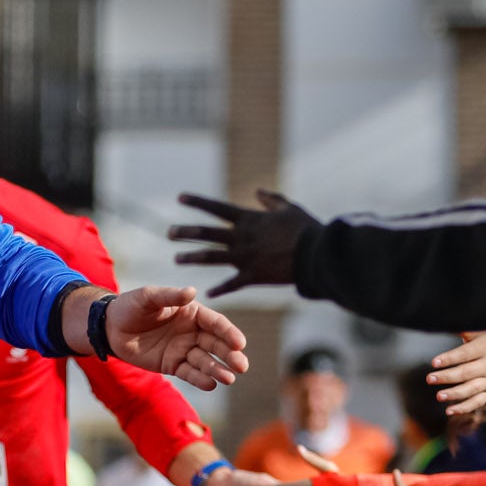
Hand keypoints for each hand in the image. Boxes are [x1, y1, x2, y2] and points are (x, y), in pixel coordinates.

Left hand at [101, 286, 249, 390]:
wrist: (110, 327)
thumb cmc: (131, 306)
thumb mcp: (149, 297)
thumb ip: (170, 296)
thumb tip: (192, 292)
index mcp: (192, 313)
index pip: (216, 323)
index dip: (228, 333)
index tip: (240, 343)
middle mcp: (192, 332)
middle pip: (216, 345)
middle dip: (230, 355)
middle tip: (242, 366)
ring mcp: (183, 350)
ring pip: (205, 361)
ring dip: (217, 370)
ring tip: (229, 378)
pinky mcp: (172, 365)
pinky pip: (189, 373)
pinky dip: (200, 379)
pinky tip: (211, 384)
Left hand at [169, 190, 312, 296]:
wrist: (317, 253)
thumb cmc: (306, 229)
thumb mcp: (289, 208)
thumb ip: (271, 200)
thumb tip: (257, 191)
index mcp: (249, 219)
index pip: (216, 208)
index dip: (197, 202)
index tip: (179, 198)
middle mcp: (242, 237)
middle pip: (207, 233)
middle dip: (186, 232)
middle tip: (168, 232)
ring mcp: (245, 257)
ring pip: (212, 257)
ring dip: (192, 258)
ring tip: (176, 259)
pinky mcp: (253, 276)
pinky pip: (232, 284)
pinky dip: (221, 290)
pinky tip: (208, 294)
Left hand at [430, 332, 485, 422]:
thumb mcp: (481, 335)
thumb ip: (463, 332)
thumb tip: (443, 324)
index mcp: (484, 349)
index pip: (465, 354)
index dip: (450, 358)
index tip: (434, 362)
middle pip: (466, 373)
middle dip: (447, 377)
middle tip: (430, 379)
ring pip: (472, 389)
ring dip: (455, 394)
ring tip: (439, 396)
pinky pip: (477, 402)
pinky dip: (464, 408)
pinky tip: (450, 410)